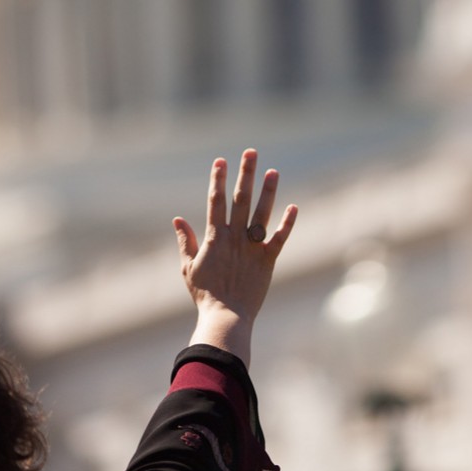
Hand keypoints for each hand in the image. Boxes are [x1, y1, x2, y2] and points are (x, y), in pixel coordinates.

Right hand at [173, 149, 296, 365]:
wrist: (226, 318)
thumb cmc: (205, 295)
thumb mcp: (188, 267)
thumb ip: (186, 241)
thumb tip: (177, 219)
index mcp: (215, 237)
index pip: (216, 201)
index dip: (218, 179)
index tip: (220, 160)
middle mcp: (234, 237)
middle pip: (241, 199)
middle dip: (245, 174)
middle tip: (251, 152)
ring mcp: (252, 247)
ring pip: (262, 213)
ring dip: (268, 191)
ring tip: (273, 171)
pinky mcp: (267, 260)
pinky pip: (279, 239)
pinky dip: (287, 224)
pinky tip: (294, 207)